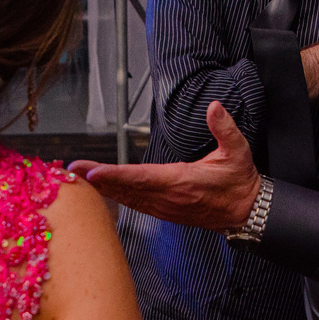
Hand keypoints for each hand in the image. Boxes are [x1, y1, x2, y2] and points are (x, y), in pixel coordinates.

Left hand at [68, 101, 260, 230]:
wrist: (245, 211)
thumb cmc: (239, 181)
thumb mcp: (238, 151)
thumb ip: (224, 128)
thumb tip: (214, 107)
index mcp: (182, 182)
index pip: (142, 178)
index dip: (116, 175)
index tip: (94, 172)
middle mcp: (169, 198)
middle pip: (126, 188)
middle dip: (98, 179)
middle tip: (73, 170)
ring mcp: (165, 208)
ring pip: (127, 198)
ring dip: (103, 188)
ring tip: (80, 178)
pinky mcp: (165, 212)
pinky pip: (135, 204)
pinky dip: (117, 197)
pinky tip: (104, 190)